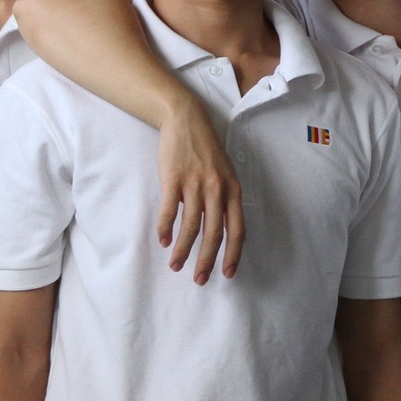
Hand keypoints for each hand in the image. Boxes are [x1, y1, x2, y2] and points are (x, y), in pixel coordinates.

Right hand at [158, 98, 243, 282]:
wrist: (186, 120)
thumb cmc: (206, 150)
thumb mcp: (225, 174)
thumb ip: (226, 199)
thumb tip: (222, 230)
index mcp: (233, 190)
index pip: (237, 230)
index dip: (233, 254)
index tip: (228, 273)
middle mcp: (217, 189)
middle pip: (214, 234)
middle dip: (207, 261)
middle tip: (200, 280)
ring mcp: (194, 184)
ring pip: (191, 227)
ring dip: (182, 250)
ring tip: (175, 265)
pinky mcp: (173, 179)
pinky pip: (169, 211)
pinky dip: (166, 229)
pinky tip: (163, 241)